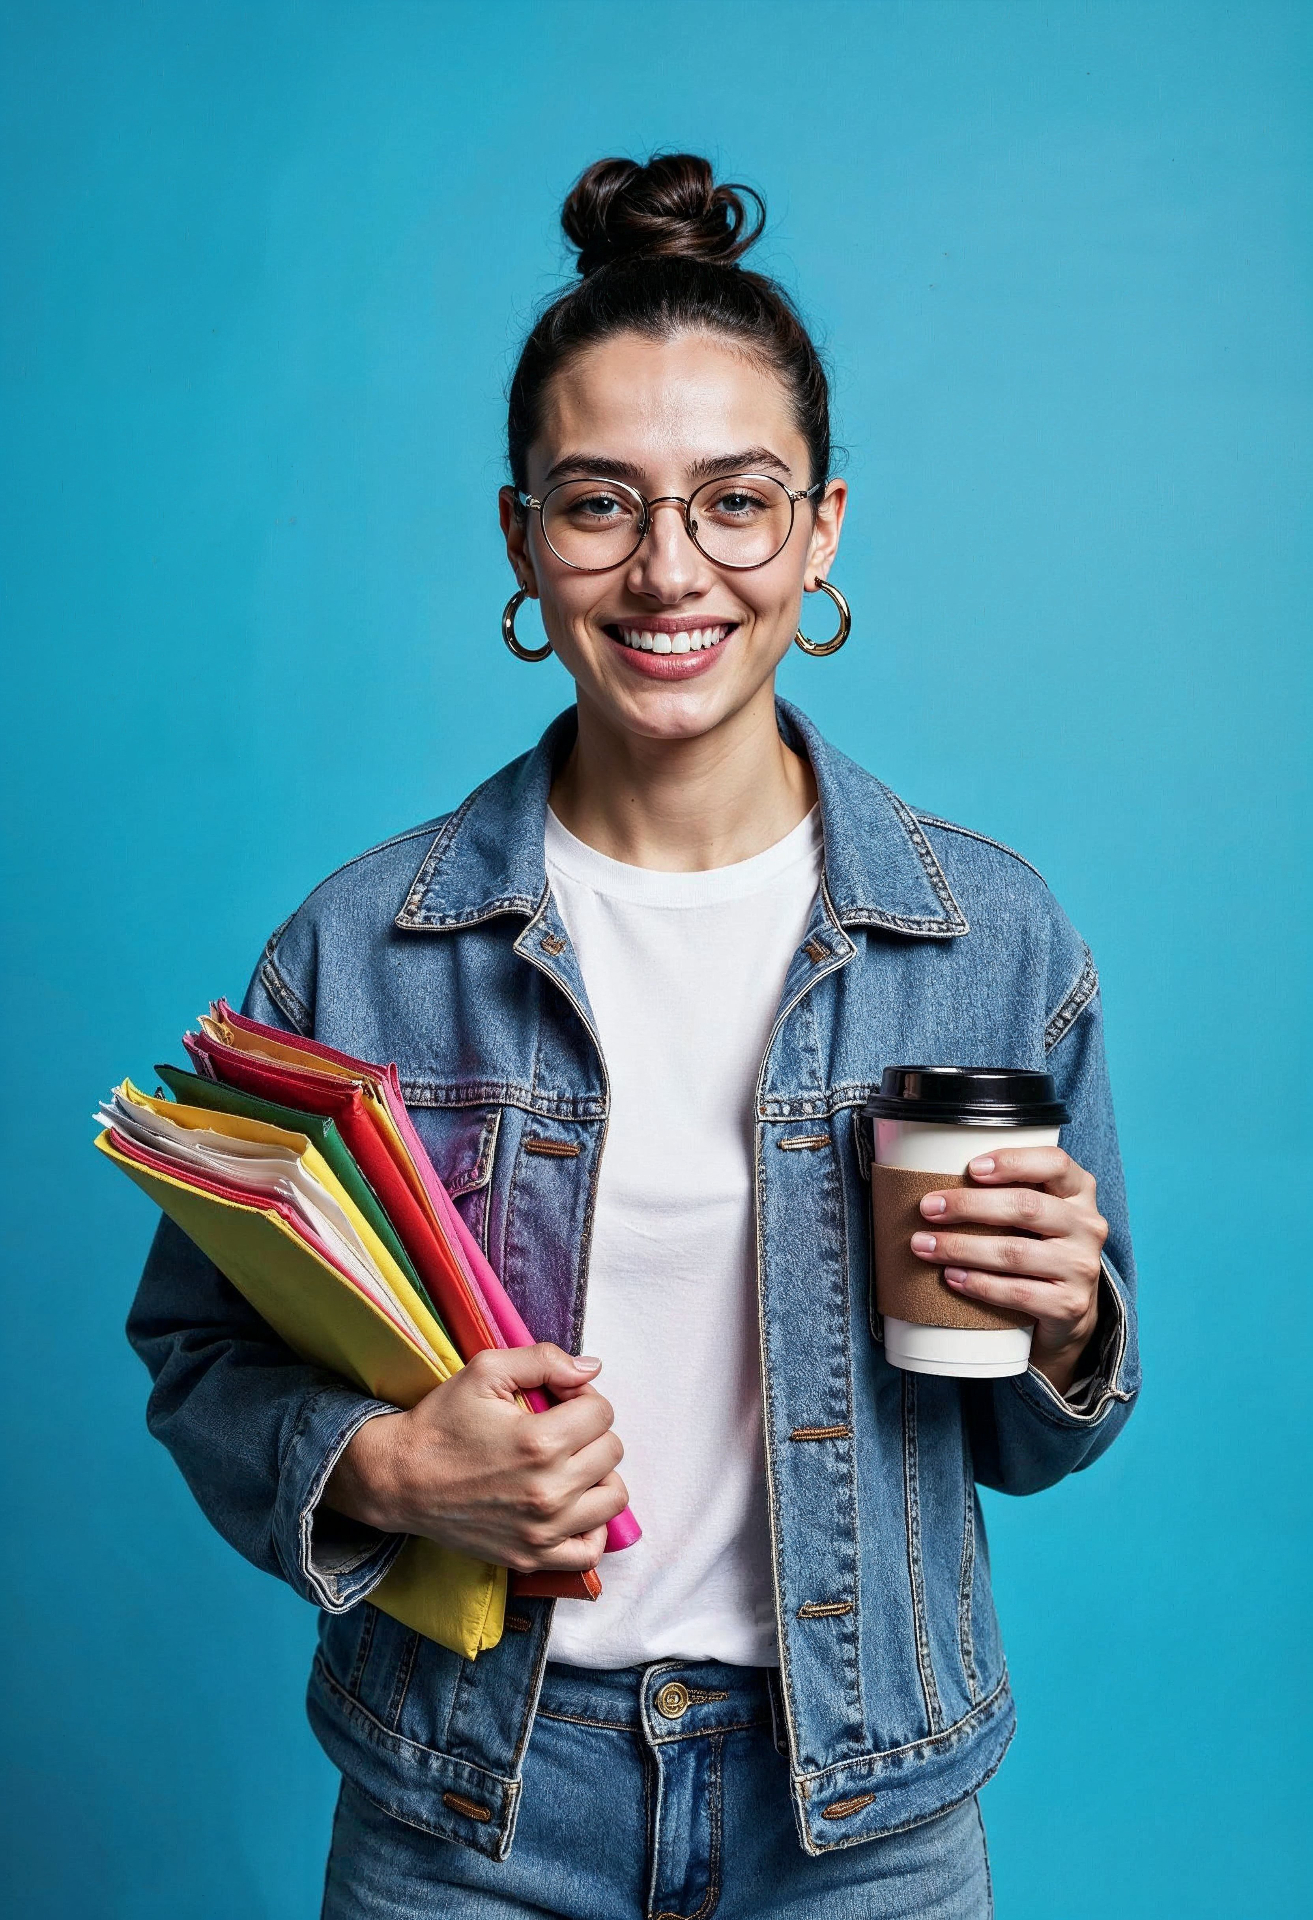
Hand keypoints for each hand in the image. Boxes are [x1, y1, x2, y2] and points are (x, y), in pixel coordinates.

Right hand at [323, 1344, 628, 1573]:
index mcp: (540, 1442)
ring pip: (613, 1498)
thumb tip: (592, 1368)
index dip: (582, 1397)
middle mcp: (548, 1491)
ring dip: (599, 1475)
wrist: (400, 1480)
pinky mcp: (532, 1556)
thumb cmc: (441, 1423)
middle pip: (612, 1451)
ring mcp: (542, 1530)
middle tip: (560, 1428)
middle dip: (590, 1431)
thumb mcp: (485, 1371)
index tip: (557, 1400)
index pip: (602, 1412)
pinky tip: (573, 1504)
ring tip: (571, 1463)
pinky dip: (592, 1527)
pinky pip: (590, 1551)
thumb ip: (544, 1360)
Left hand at [909, 1148, 1107, 1396]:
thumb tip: (934, 1176)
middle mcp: (1087, 1226)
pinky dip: (979, 1284)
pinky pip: (1018, 1292)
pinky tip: (952, 1277)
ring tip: (925, 1245)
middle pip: (1026, 1207)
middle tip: (927, 1208)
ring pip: (1015, 1253)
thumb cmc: (1038, 1246)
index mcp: (1078, 1191)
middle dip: (969, 1205)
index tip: (970, 1168)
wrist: (1068, 1309)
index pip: (1054, 1163)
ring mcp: (1082, 1267)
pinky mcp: (1070, 1305)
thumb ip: (1006, 1189)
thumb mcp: (1036, 1212)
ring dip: (961, 1248)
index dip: (1012, 1162)